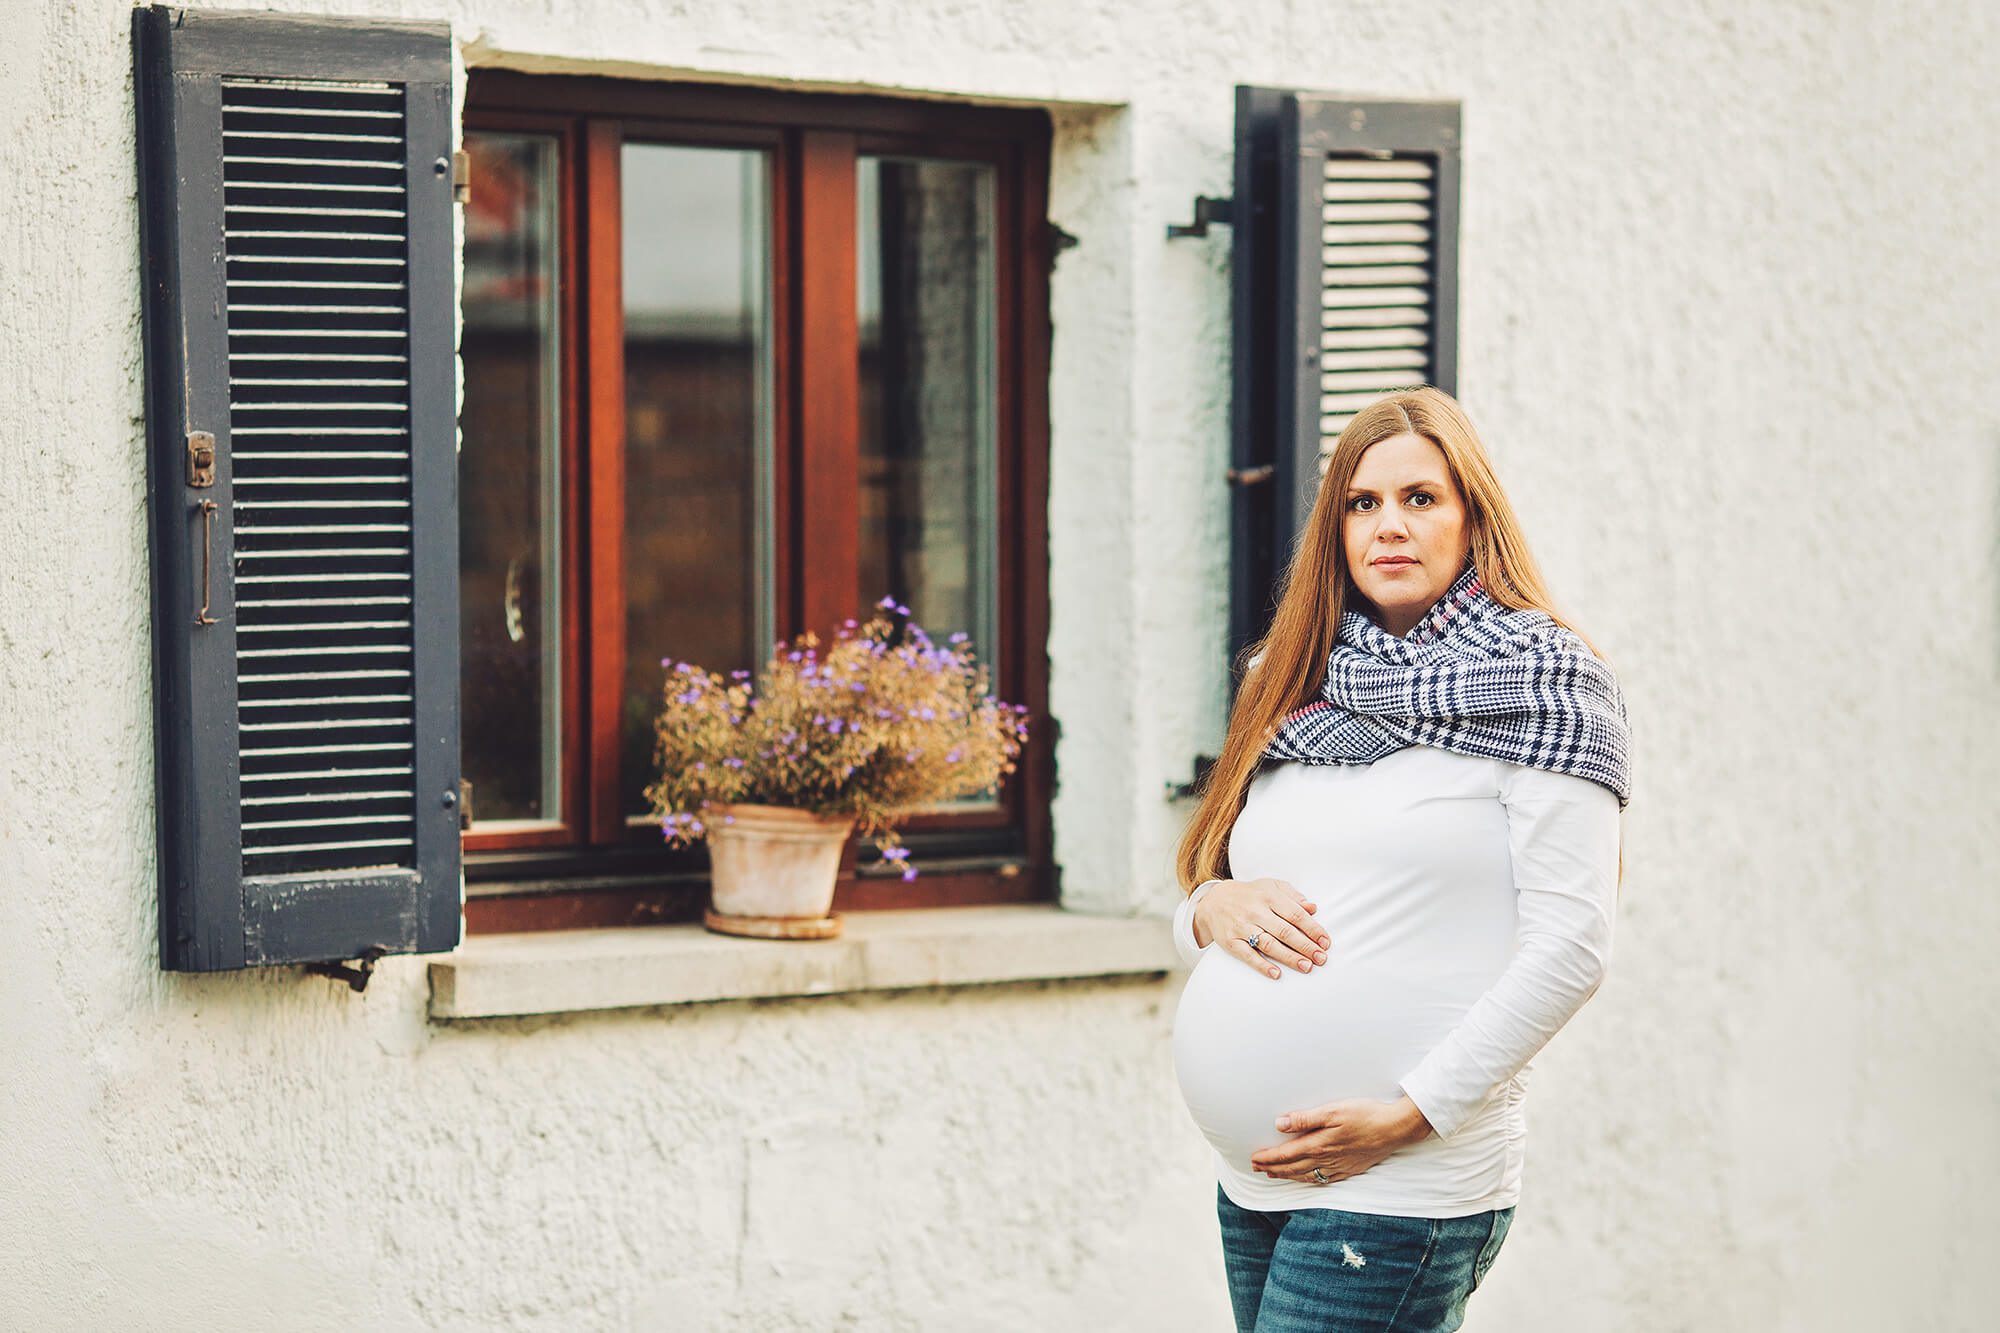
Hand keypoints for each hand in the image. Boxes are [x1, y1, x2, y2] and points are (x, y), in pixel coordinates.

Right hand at [1191, 877, 1330, 979]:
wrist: (1214, 900)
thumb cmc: (1251, 894)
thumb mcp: (1271, 887)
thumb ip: (1293, 896)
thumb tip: (1313, 908)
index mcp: (1268, 896)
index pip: (1295, 914)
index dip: (1312, 929)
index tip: (1326, 942)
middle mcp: (1255, 911)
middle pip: (1284, 931)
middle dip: (1305, 946)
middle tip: (1321, 958)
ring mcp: (1241, 927)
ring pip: (1268, 944)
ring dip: (1289, 957)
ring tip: (1306, 967)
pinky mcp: (1230, 941)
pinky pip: (1247, 955)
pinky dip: (1261, 965)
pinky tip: (1276, 974)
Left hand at [1248, 1095, 1434, 1183]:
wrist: (1395, 1128)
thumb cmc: (1365, 1114)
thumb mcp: (1332, 1110)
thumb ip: (1305, 1119)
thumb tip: (1279, 1124)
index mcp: (1320, 1144)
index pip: (1286, 1155)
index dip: (1268, 1158)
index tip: (1254, 1158)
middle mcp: (1327, 1159)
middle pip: (1293, 1167)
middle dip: (1273, 1168)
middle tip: (1256, 1168)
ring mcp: (1339, 1166)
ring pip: (1307, 1175)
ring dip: (1287, 1175)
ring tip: (1274, 1174)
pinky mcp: (1350, 1169)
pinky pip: (1323, 1180)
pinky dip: (1309, 1180)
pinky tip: (1306, 1178)